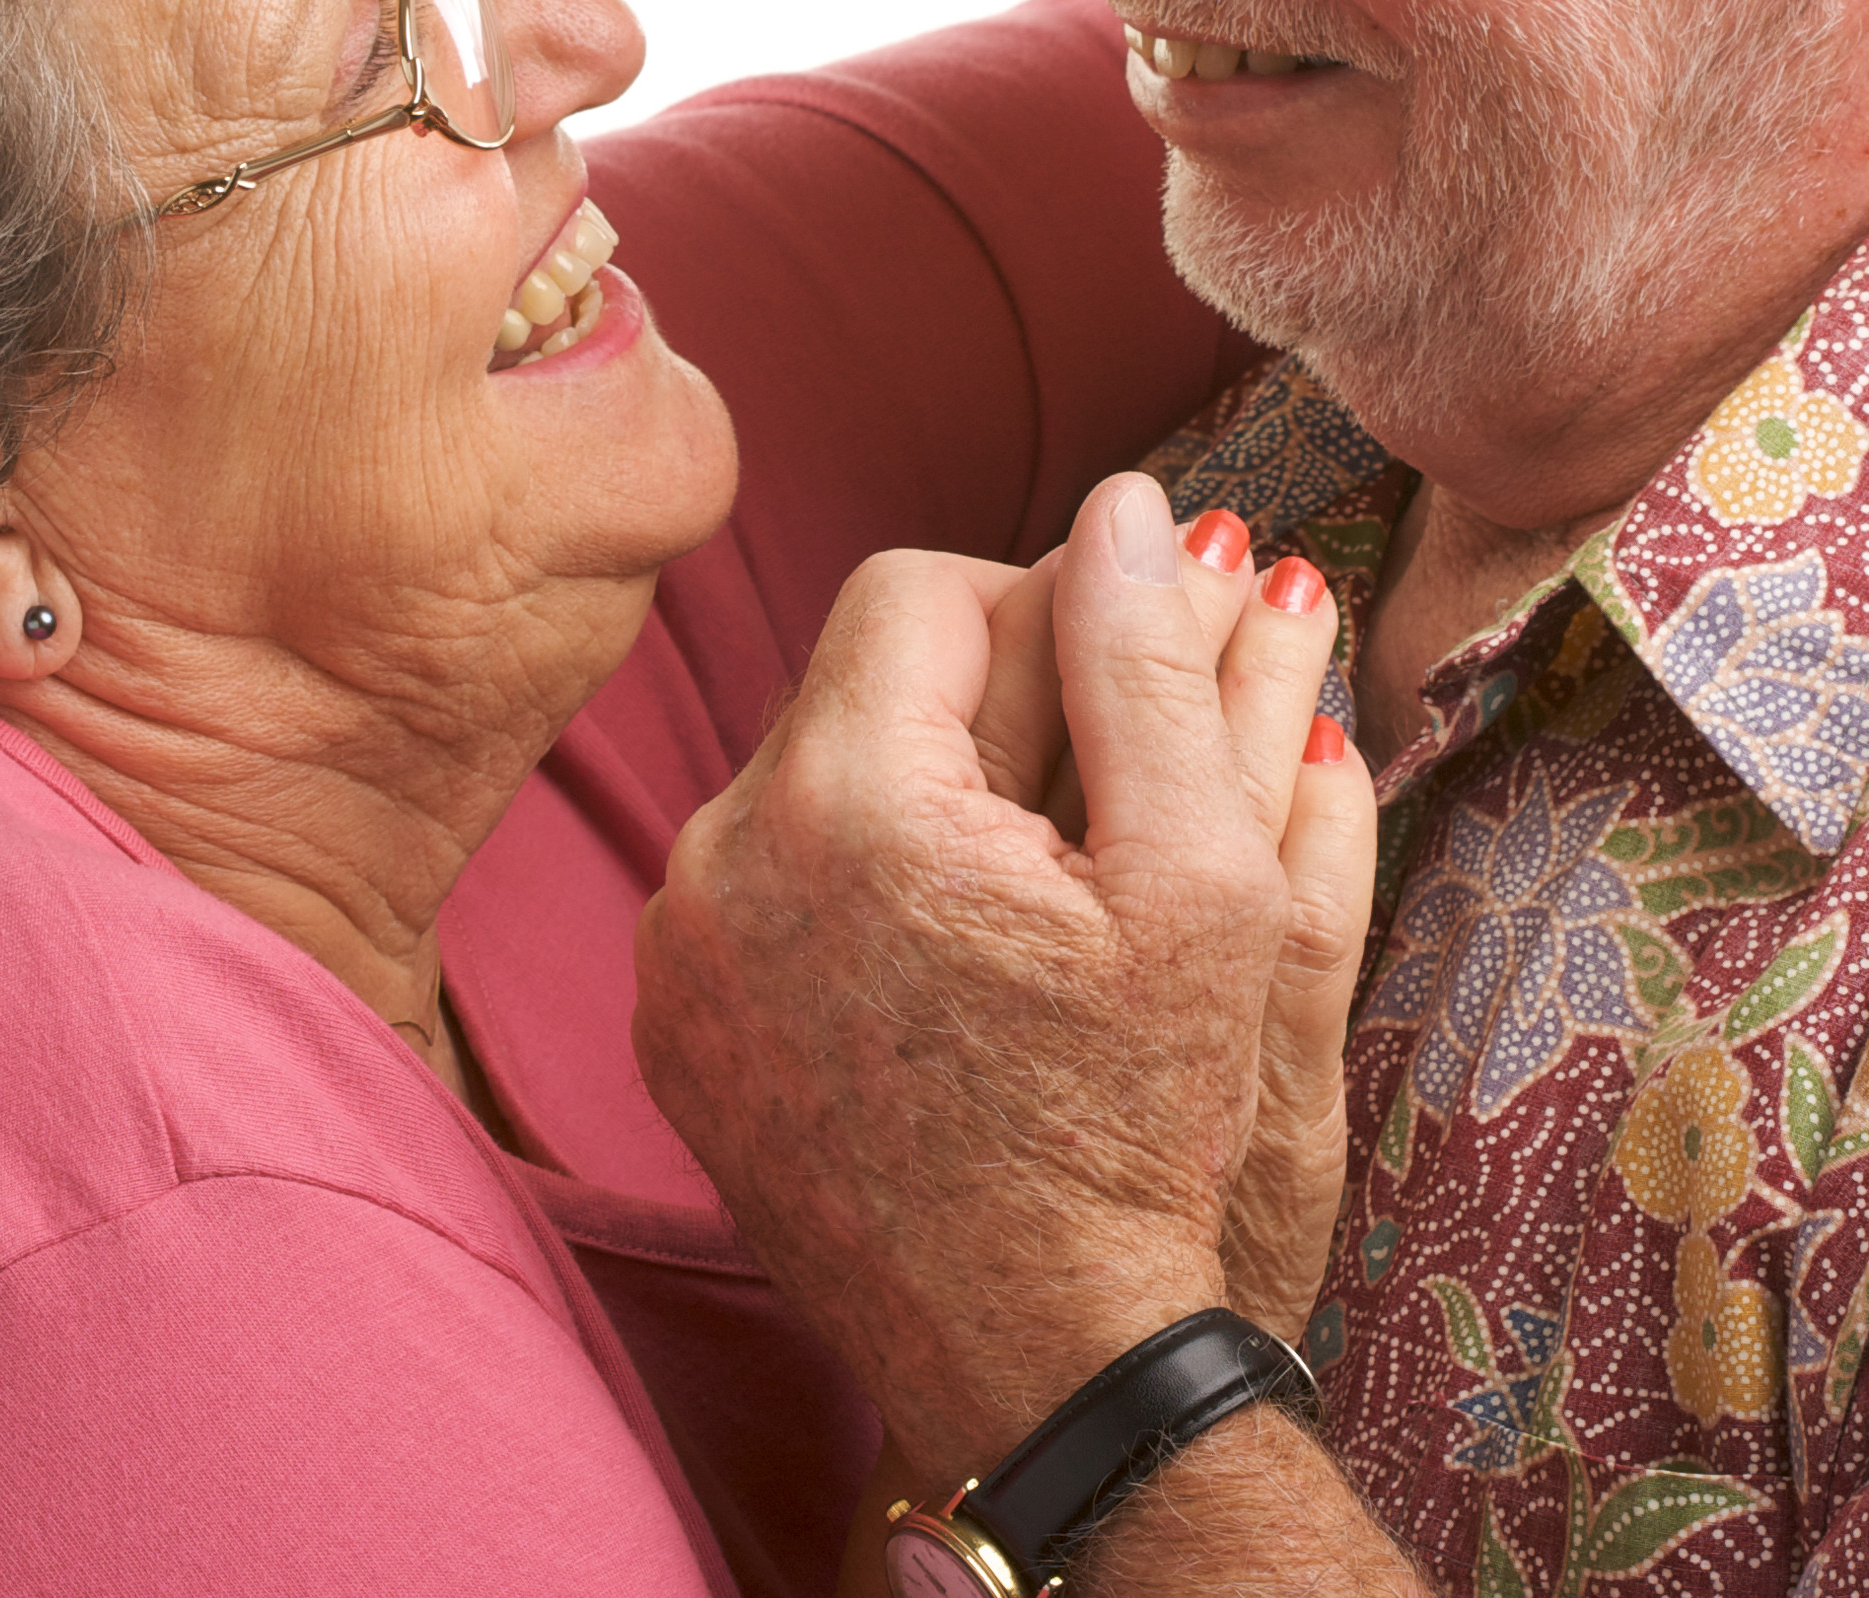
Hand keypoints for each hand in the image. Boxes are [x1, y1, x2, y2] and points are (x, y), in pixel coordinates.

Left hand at [632, 476, 1361, 1475]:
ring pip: (801, 782)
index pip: (917, 589)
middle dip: (976, 711)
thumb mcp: (1200, 880)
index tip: (1114, 702)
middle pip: (851, 685)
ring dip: (909, 799)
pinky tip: (941, 968)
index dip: (1036, 617)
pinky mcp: (668, 1032)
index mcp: (845, 798)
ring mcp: (678, 952)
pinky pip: (753, 891)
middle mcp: (720, 856)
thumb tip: (1130, 505)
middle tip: (1091, 799)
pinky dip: (842, 896)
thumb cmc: (1142, 1126)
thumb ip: (1149, 663)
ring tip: (1023, 895)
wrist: (1041, 1363)